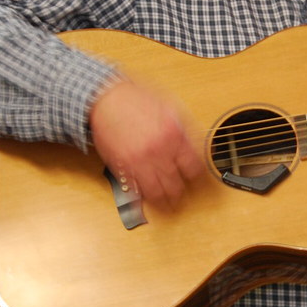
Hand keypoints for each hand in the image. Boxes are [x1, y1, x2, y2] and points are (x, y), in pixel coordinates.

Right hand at [89, 80, 202, 206]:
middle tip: (184, 197)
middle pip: (176, 185)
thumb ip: (184, 128)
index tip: (198, 180)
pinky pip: (136, 191)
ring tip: (169, 206)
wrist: (107, 99)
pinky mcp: (122, 168)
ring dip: (165, 203)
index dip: (198, 177)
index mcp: (174, 135)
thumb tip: (195, 145)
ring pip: (157, 193)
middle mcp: (158, 151)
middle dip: (182, 195)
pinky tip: (149, 200)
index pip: (194, 167)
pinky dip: (144, 199)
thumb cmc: (136, 100)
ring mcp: (139, 162)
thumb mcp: (169, 107)